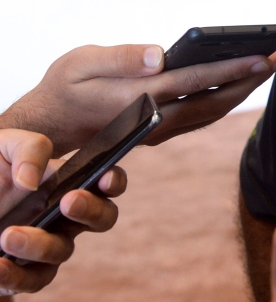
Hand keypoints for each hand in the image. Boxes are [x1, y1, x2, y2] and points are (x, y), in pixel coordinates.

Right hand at [0, 44, 275, 154]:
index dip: (231, 69)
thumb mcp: (81, 62)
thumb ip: (122, 57)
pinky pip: (202, 115)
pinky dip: (226, 98)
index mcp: (138, 98)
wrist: (51, 125)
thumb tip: (160, 55)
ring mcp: (160, 129)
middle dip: (250, 79)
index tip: (261, 56)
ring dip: (244, 90)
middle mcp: (155, 119)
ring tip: (269, 65)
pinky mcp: (162, 131)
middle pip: (214, 100)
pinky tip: (242, 81)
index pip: (195, 82)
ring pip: (212, 111)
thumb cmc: (65, 86)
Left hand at [0, 129, 126, 293]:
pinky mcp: (23, 270)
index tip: (105, 178)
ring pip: (63, 251)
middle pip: (103, 219)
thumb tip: (32, 181)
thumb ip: (29, 149)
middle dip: (92, 211)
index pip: (107, 183)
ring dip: (41, 246)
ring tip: (8, 236)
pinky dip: (17, 276)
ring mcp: (47, 243)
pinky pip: (33, 280)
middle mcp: (65, 215)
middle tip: (69, 202)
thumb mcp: (5, 147)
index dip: (114, 181)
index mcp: (70, 182)